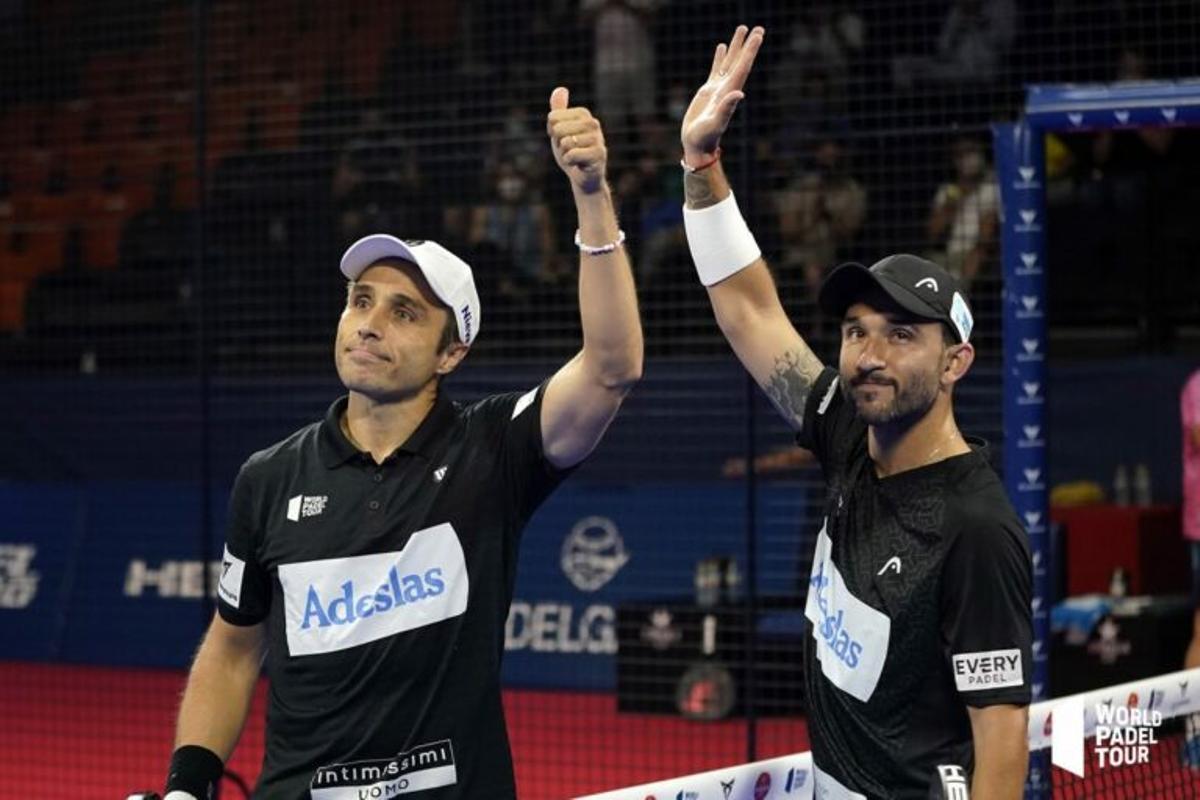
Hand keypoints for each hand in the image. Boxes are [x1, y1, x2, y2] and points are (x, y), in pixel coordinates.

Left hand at [547, 86, 605, 194]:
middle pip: (558, 129)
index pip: (553, 117)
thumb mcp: (560, 129)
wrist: (584, 176)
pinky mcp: (599, 154)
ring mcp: (598, 138)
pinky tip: (579, 164)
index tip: (562, 138)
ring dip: (565, 154)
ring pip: (565, 143)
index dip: (552, 132)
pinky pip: (571, 155)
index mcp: (583, 113)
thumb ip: (558, 109)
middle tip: (569, 149)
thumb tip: (560, 89)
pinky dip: (570, 162)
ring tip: (575, 156)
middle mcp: (593, 123)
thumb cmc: (572, 151)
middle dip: (558, 143)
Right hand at [680, 25, 764, 166]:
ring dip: (736, 46)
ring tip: (742, 29)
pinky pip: (716, 69)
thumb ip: (726, 108)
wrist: (697, 145)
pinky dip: (720, 57)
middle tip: (757, 27)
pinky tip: (722, 46)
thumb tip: (739, 93)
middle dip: (748, 44)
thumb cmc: (705, 137)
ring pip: (729, 62)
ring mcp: (718, 88)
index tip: (758, 35)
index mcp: (730, 92)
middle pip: (739, 61)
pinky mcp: (708, 91)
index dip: (750, 51)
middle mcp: (727, 88)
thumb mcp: (715, 123)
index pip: (743, 67)